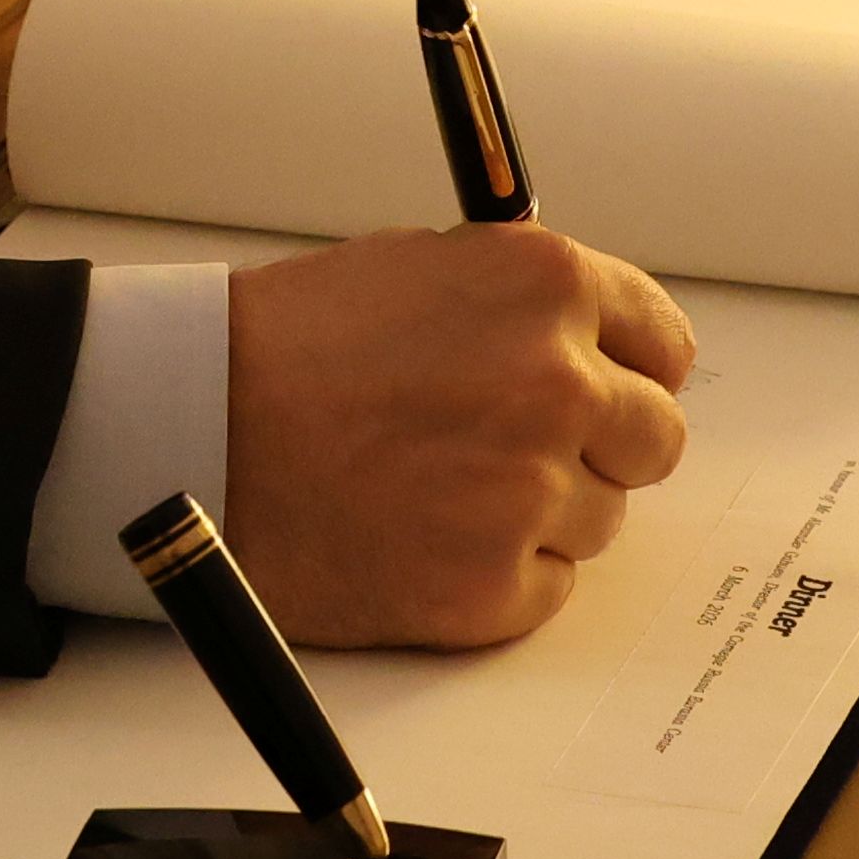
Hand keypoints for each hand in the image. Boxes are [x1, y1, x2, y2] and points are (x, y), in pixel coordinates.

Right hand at [219, 226, 695, 646]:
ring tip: (439, 493)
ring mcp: (528, 492)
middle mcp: (557, 385)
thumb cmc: (287, 345)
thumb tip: (593, 347)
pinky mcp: (490, 587)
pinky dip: (496, 578)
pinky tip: (424, 541)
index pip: (666, 347)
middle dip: (599, 450)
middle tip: (519, 454)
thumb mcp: (426, 268)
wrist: (192, 426)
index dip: (634, 374)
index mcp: (547, 288)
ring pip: (598, 521)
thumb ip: (525, 306)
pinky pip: (545, 590)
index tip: (611, 393)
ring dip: (538, 514)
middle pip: (652, 442)